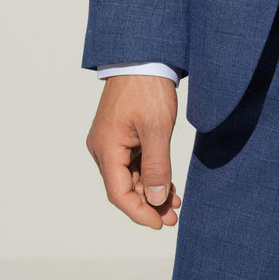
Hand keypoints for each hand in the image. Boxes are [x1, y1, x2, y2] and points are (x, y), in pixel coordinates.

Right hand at [86, 74, 181, 229]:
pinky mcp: (121, 132)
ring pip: (129, 176)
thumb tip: (156, 200)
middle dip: (149, 204)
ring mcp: (111, 139)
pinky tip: (168, 183)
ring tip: (176, 203)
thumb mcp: (157, 129)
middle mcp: (103, 147)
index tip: (161, 224)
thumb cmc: (148, 88)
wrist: (145, 55)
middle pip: (124, 187)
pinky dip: (149, 174)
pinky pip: (133, 161)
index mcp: (106, 147)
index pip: (119, 194)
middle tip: (174, 217)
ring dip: (151, 190)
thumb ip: (156, 167)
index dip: (140, 213)